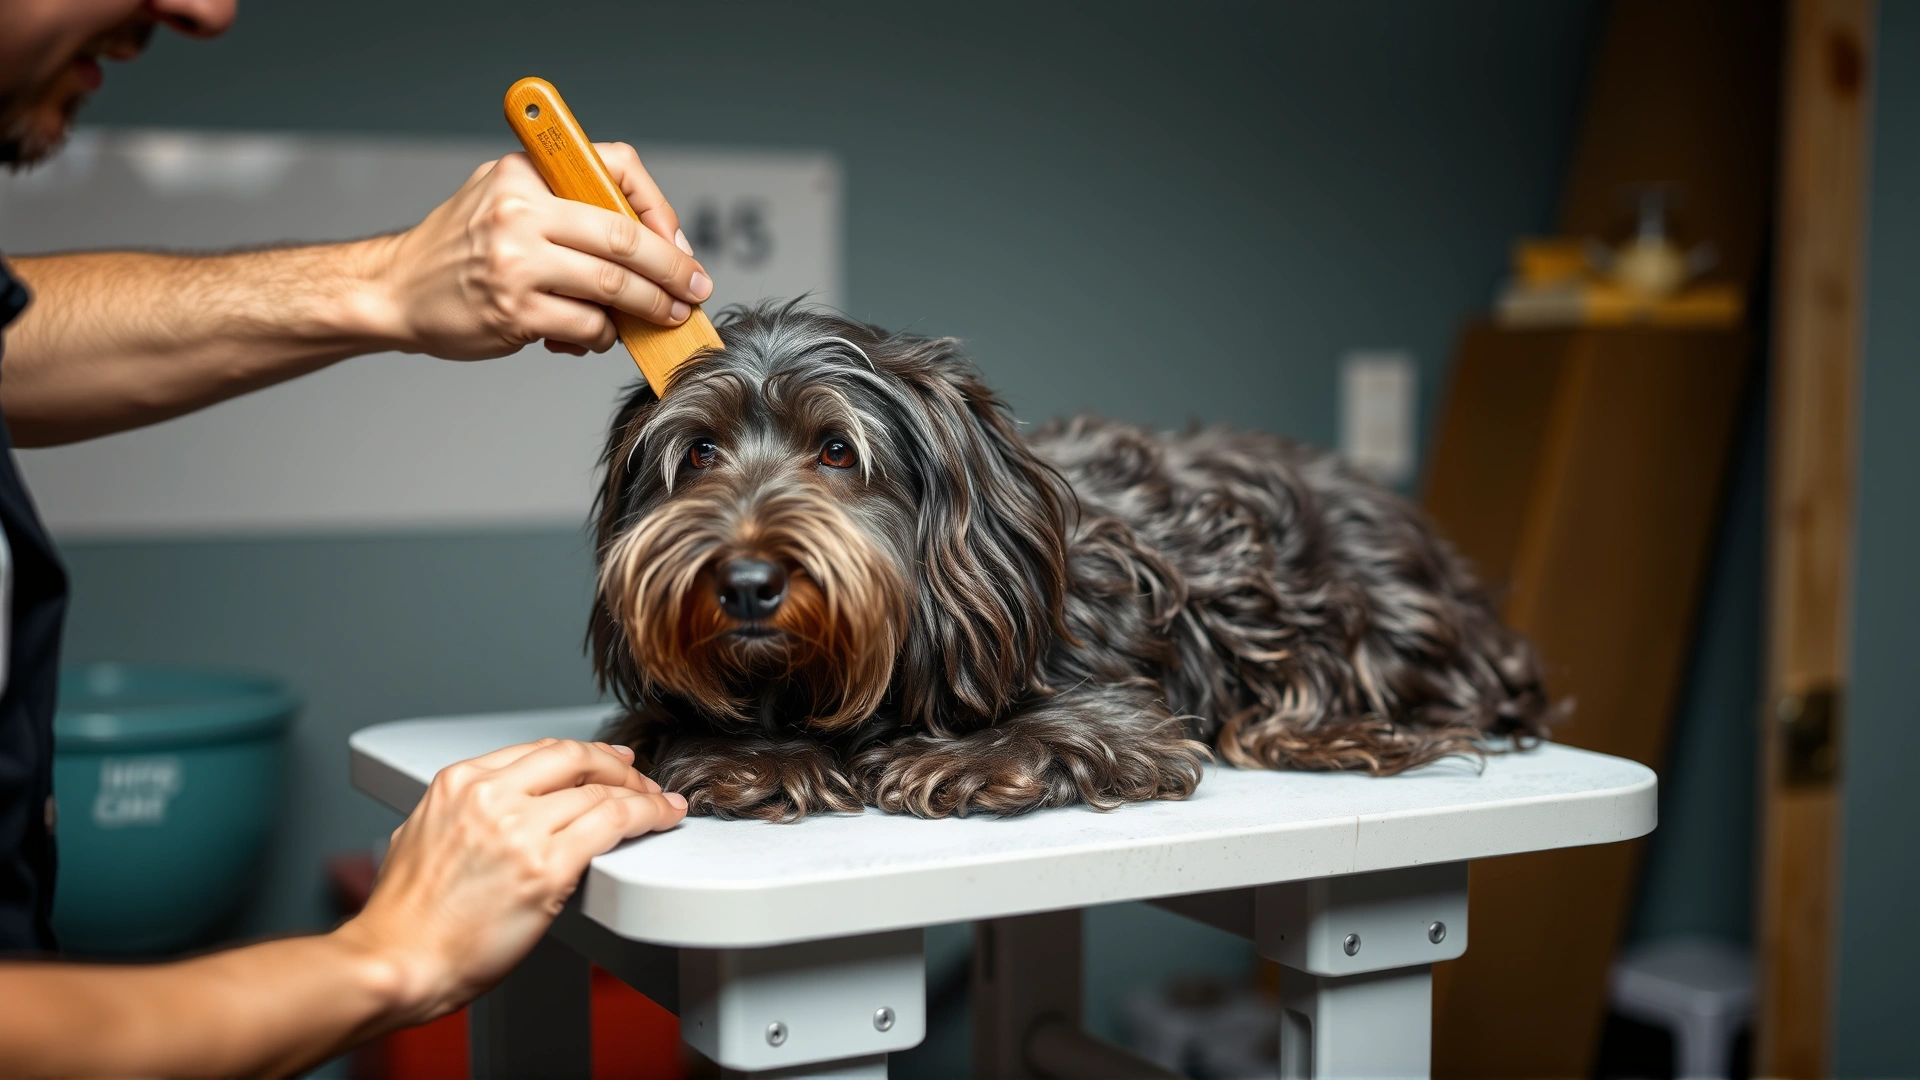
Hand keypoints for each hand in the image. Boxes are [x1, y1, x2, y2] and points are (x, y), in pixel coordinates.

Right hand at [336, 738, 685, 1021]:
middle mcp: (491, 796)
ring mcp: (520, 829)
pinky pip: (614, 824)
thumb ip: (461, 813)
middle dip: (617, 768)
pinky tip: (663, 818)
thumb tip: (494, 813)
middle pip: (576, 759)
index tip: (606, 763)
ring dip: (641, 796)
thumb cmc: (405, 918)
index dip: (583, 755)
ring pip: (602, 791)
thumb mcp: (420, 836)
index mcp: (459, 782)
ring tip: (660, 806)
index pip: (539, 752)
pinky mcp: (546, 867)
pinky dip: (648, 816)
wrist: (397, 961)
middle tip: (640, 782)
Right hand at [368, 143, 713, 359]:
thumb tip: (650, 234)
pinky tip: (593, 335)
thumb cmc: (459, 245)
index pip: (614, 169)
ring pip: (614, 287)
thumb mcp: (503, 194)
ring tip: (664, 316)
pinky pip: (587, 326)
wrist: (393, 289)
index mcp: (523, 173)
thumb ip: (567, 201)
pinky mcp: (515, 312)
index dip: (658, 208)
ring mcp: (516, 264)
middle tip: (695, 288)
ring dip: (651, 307)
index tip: (676, 241)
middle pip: (625, 238)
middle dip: (673, 269)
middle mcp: (519, 212)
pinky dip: (602, 335)